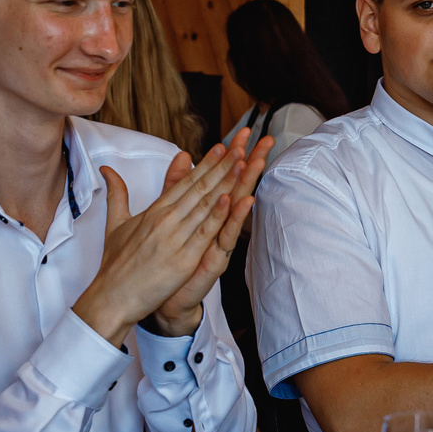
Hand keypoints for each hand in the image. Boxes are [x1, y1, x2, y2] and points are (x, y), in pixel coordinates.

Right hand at [73, 135, 254, 344]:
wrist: (111, 297)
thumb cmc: (115, 264)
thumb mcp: (115, 223)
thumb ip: (117, 194)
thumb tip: (108, 170)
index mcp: (154, 212)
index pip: (184, 183)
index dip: (205, 164)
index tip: (221, 148)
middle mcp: (165, 220)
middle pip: (198, 188)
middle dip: (221, 165)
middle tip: (240, 145)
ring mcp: (174, 239)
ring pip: (204, 205)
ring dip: (225, 182)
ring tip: (242, 162)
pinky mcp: (182, 260)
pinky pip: (203, 234)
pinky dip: (216, 216)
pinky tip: (229, 199)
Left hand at [147, 126, 272, 335]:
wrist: (166, 299)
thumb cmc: (171, 261)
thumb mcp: (169, 214)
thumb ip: (174, 184)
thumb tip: (181, 154)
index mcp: (207, 212)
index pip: (222, 176)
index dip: (232, 154)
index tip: (243, 132)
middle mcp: (217, 225)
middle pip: (236, 187)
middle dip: (250, 163)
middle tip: (266, 140)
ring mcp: (218, 242)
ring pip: (236, 210)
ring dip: (247, 185)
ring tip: (257, 162)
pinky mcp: (215, 260)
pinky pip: (226, 237)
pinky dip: (233, 218)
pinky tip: (241, 200)